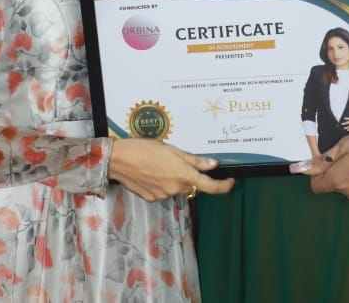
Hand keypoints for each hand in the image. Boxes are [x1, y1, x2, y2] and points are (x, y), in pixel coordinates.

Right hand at [109, 138, 234, 201]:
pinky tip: (150, 172)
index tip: (230, 182)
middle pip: (190, 185)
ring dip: (174, 179)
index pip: (210, 186)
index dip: (223, 186)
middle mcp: (175, 189)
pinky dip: (162, 183)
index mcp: (183, 175)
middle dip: (189, 176)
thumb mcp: (172, 150)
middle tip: (176, 161)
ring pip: (176, 188)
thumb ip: (194, 160)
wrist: (118, 160)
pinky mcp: (151, 198)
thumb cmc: (144, 149)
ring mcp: (163, 195)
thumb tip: (213, 165)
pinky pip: (163, 192)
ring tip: (159, 164)